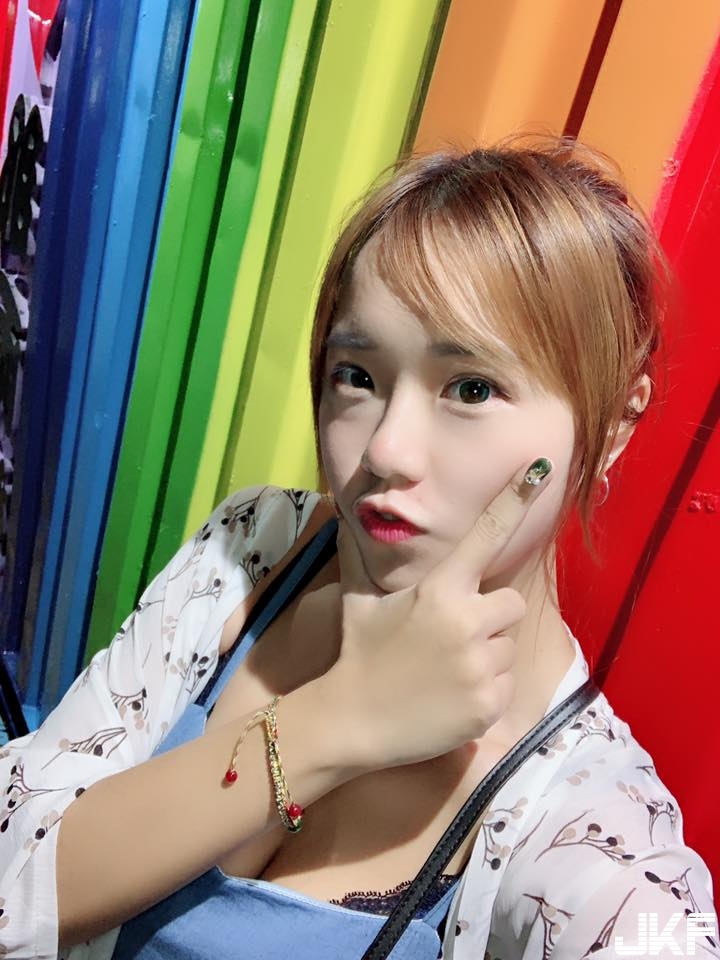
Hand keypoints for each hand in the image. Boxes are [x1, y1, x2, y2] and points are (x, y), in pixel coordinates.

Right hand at [318, 458, 552, 770]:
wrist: (351, 722)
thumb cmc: (358, 654)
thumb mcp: (358, 600)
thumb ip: (359, 556)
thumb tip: (342, 513)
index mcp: (439, 589)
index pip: (485, 535)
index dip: (513, 500)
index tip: (540, 468)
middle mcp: (466, 622)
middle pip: (511, 603)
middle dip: (491, 615)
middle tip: (455, 635)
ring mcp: (481, 666)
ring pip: (509, 646)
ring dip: (488, 654)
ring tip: (447, 670)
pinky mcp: (490, 704)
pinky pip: (507, 684)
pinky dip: (487, 690)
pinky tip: (452, 696)